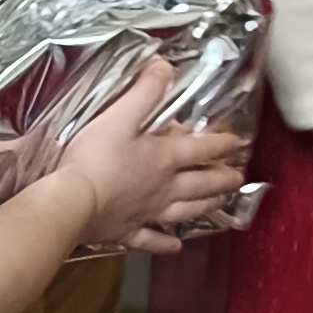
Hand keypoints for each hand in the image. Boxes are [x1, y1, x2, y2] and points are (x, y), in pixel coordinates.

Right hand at [60, 56, 249, 247]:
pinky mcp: (127, 232)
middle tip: (239, 178)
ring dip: (206, 206)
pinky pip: (152, 240)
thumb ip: (144, 91)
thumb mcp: (120, 116)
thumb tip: (164, 66)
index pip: (202, 149)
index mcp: (164, 158)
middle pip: (201, 183)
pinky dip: (165, 244)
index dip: (222, 144)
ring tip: (221, 204)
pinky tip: (176, 246)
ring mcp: (147, 212)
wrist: (73, 202)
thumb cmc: (96, 157)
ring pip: (186, 211)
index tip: (239, 143)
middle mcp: (164, 188)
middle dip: (222, 178)